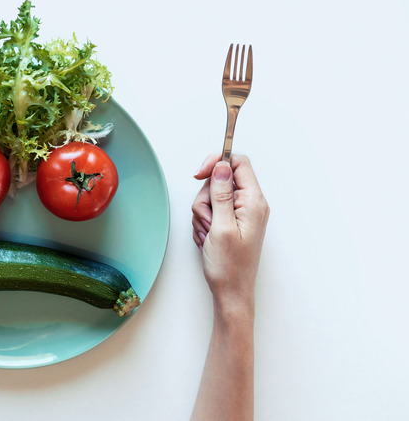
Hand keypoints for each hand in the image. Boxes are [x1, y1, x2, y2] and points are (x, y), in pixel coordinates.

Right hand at [192, 154, 268, 317]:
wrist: (231, 292)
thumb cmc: (229, 266)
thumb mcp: (222, 227)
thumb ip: (221, 193)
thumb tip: (222, 166)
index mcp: (253, 202)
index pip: (238, 163)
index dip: (217, 162)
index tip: (199, 174)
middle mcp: (249, 204)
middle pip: (220, 180)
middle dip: (205, 198)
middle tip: (208, 220)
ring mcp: (240, 213)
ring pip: (211, 196)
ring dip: (202, 214)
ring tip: (208, 234)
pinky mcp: (230, 221)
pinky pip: (210, 211)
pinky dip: (203, 222)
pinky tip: (207, 238)